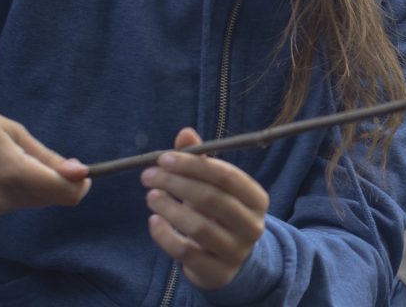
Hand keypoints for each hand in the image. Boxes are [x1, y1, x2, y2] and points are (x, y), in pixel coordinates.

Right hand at [0, 100, 90, 221]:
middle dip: (55, 181)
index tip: (79, 170)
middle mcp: (1, 198)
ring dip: (34, 186)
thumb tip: (80, 173)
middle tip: (38, 155)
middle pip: (49, 198)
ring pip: (30, 202)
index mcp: (13, 173)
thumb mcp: (12, 131)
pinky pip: (10, 205)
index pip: (64, 192)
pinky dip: (14, 192)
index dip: (79, 183)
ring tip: (8, 158)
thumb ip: (47, 157)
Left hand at [144, 128, 269, 289]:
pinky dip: (165, 236)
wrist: (227, 261)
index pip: (226, 176)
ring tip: (151, 197)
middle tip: (148, 176)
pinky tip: (153, 222)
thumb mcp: (214, 188)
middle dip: (176, 183)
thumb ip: (200, 161)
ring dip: (170, 208)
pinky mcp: (217, 272)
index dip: (193, 165)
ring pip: (199, 227)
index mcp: (256, 199)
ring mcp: (236, 251)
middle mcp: (252, 225)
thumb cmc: (218, 215)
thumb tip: (185, 133)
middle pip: (212, 199)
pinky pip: (187, 253)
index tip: (163, 158)